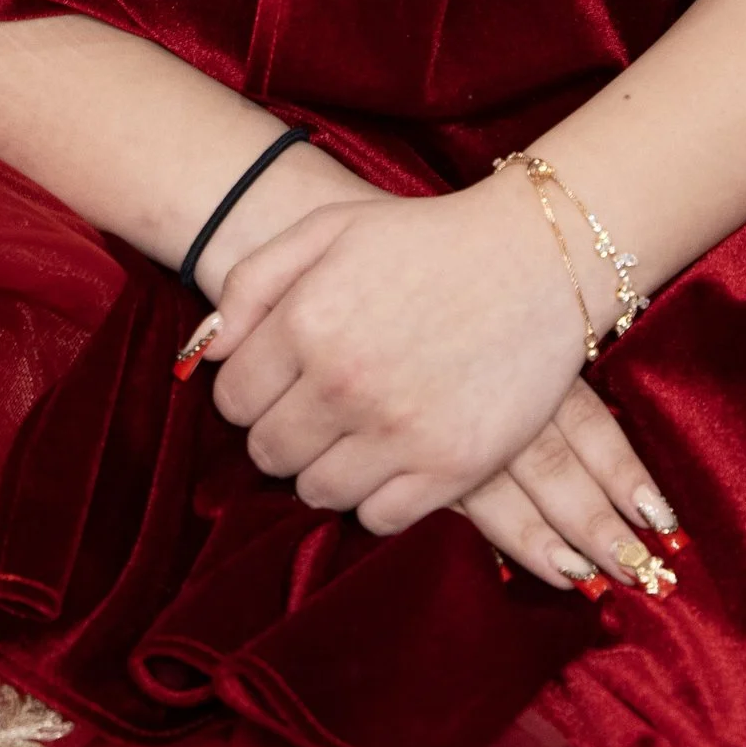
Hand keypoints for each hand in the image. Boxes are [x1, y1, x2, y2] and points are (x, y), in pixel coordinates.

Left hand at [196, 171, 675, 589]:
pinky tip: (393, 457)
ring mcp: (399, 430)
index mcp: (307, 322)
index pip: (232, 400)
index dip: (251, 392)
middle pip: (268, 453)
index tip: (282, 380)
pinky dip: (376, 497)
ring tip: (355, 433)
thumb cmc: (428, 238)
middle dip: (282, 433)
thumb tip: (206, 354)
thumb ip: (252, 283)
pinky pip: (379, 518)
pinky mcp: (451, 466)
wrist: (539, 256)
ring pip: (317, 493)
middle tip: (318, 408)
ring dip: (325, 468)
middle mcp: (344, 383)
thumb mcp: (329, 228)